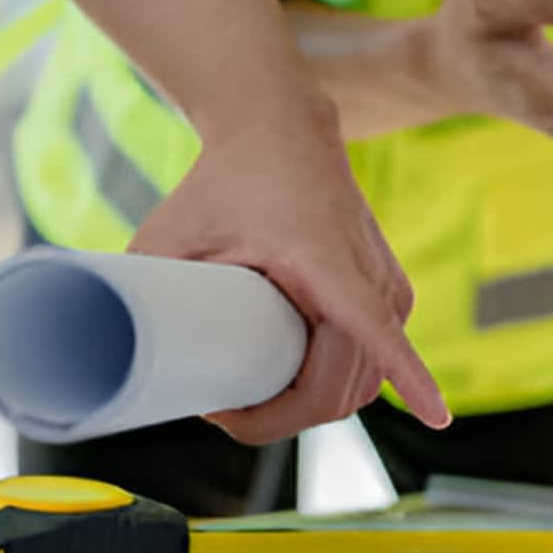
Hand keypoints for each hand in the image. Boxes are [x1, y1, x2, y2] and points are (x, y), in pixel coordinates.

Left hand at [128, 94, 448, 444]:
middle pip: (348, 385)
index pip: (378, 331)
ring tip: (246, 394)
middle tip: (222, 413)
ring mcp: (390, 291)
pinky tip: (290, 376)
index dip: (409, 378)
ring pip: (363, 383)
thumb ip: (144, 295)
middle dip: (287, 418)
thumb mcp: (168, 236)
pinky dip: (333, 385)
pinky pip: (372, 364)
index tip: (437, 415)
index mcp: (326, 262)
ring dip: (309, 407)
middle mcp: (372, 279)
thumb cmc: (226, 182)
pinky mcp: (392, 298)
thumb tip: (115, 355)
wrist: (285, 134)